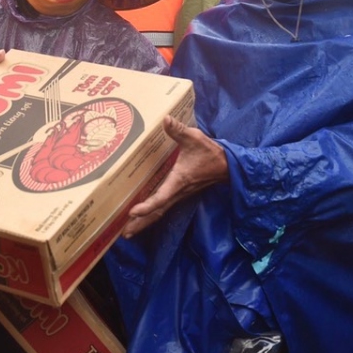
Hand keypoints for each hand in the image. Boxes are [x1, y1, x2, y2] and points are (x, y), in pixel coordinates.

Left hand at [122, 117, 227, 237]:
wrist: (228, 165)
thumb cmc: (210, 152)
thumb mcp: (194, 138)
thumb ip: (178, 130)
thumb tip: (165, 119)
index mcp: (179, 180)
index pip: (161, 197)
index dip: (147, 206)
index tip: (132, 212)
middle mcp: (179, 191)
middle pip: (158, 211)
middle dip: (142, 223)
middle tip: (124, 234)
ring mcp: (180, 194)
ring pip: (161, 211)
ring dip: (146, 222)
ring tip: (129, 232)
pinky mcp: (181, 193)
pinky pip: (165, 207)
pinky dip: (153, 214)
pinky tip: (144, 217)